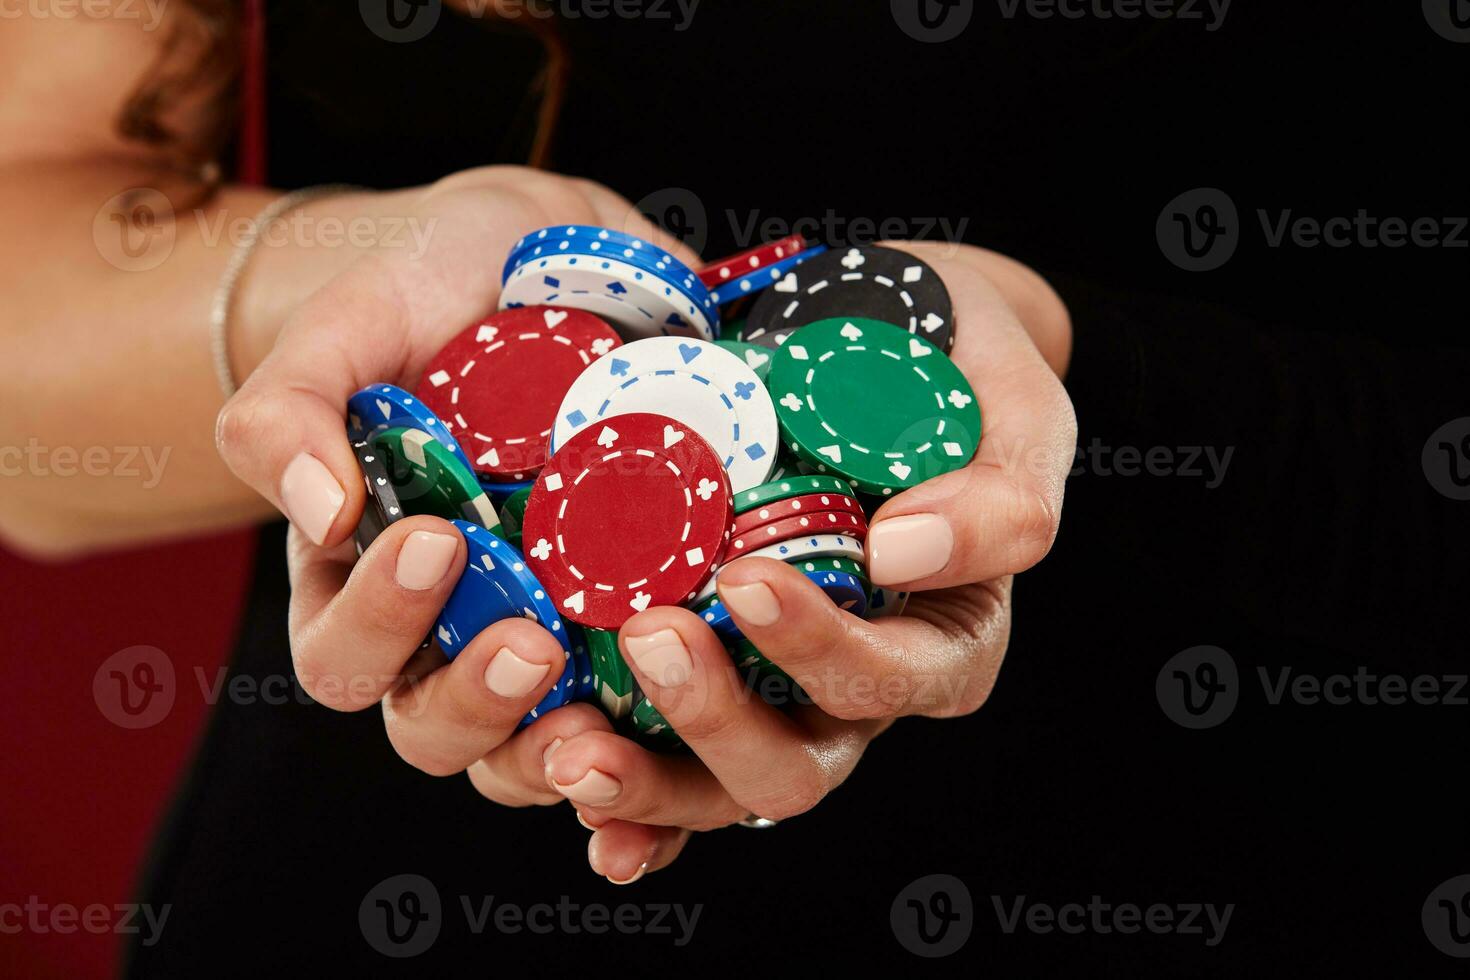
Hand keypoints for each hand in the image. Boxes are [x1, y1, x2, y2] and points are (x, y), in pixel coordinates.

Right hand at [216, 167, 711, 878]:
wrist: (535, 258)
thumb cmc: (422, 294)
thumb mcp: (344, 327)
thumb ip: (290, 410)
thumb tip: (321, 513)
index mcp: (362, 582)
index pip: (345, 657)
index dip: (382, 623)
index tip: (439, 539)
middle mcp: (450, 628)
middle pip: (439, 730)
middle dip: (481, 702)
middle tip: (535, 643)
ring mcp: (550, 627)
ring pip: (541, 746)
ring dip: (573, 749)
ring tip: (621, 706)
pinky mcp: (635, 612)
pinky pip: (645, 701)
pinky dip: (667, 720)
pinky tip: (701, 695)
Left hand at [540, 242, 1076, 880]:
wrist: (863, 336)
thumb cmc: (948, 366)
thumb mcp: (1010, 404)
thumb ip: (998, 490)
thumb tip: (901, 555)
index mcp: (942, 636)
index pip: (894, 679)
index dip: (822, 649)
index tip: (750, 578)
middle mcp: (854, 688)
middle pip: (797, 765)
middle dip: (718, 719)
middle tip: (652, 635)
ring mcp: (774, 695)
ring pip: (716, 787)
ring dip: (644, 780)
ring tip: (571, 745)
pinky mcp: (703, 679)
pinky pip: (662, 768)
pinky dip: (620, 805)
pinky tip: (563, 785)